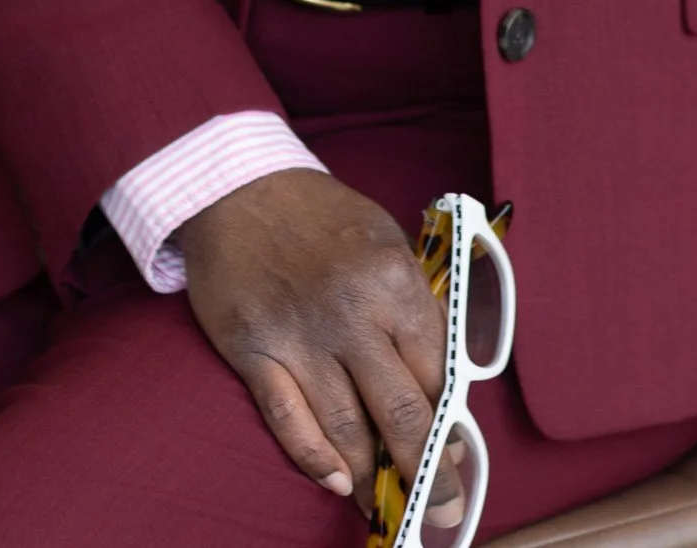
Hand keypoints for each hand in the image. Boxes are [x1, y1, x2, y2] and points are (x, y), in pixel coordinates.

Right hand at [179, 168, 459, 520]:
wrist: (239, 187)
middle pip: (400, 410)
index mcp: (393, 278)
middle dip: (427, 470)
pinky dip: (312, 457)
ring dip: (370, 477)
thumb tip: (439, 370)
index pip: (436, 368)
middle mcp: (351, 311)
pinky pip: (288, 418)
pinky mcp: (254, 350)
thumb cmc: (320, 216)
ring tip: (385, 506)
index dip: (449, 419)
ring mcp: (299, 335)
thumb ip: (411, 300)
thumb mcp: (383, 238)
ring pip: (346, 427)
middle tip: (444, 510)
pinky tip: (334, 480)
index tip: (456, 453)